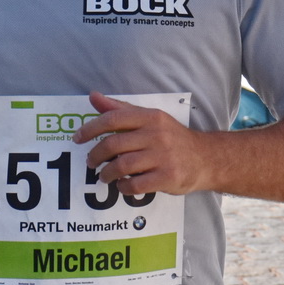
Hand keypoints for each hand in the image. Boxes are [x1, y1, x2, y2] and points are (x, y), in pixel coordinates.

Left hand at [76, 92, 209, 195]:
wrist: (206, 158)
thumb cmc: (172, 138)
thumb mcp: (150, 118)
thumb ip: (121, 109)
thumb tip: (93, 97)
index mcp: (151, 117)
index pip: (113, 119)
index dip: (90, 128)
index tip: (77, 139)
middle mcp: (157, 134)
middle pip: (113, 144)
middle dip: (95, 155)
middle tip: (91, 162)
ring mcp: (163, 156)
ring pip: (121, 166)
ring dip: (107, 174)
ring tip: (104, 177)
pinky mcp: (168, 177)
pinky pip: (135, 184)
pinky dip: (123, 187)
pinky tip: (123, 185)